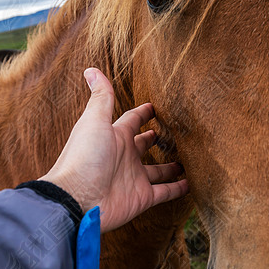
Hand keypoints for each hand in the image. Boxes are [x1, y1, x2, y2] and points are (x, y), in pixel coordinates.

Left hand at [41, 68, 188, 231]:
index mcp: (115, 137)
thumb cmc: (83, 157)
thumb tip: (91, 69)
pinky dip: (178, 189)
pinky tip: (192, 183)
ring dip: (172, 166)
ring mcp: (134, 178)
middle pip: (145, 145)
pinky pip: (165, 192)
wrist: (76, 199)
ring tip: (189, 159)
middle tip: (175, 133)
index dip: (143, 113)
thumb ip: (101, 97)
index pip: (132, 121)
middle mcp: (125, 157)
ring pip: (158, 170)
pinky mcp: (142, 198)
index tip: (155, 106)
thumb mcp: (94, 121)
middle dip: (157, 139)